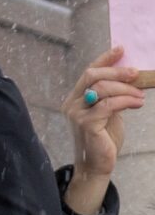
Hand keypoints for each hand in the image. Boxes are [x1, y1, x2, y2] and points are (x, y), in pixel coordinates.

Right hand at [61, 46, 143, 214]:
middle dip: (116, 71)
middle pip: (92, 75)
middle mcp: (72, 102)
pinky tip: (137, 103)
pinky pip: (108, 105)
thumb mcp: (108, 114)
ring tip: (141, 95)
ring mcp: (77, 113)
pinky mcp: (87, 124)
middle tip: (136, 73)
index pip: (88, 71)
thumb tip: (130, 80)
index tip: (121, 49)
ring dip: (125, 89)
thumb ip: (111, 98)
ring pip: (101, 89)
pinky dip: (125, 101)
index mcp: (75, 98)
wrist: (97, 165)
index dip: (105, 59)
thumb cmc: (103, 140)